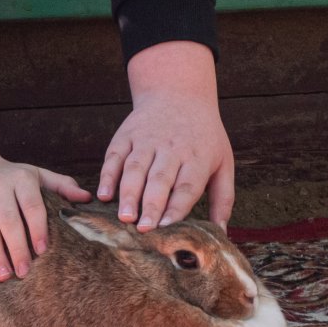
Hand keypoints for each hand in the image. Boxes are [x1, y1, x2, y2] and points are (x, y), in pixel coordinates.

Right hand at [0, 156, 88, 279]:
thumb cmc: (11, 177)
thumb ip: (61, 186)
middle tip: (24, 272)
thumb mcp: (36, 175)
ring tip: (4, 276)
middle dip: (17, 248)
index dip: (37, 228)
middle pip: (8, 220)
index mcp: (21, 178)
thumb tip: (87, 198)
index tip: (42, 251)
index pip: (31, 205)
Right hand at [99, 42, 233, 230]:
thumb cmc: (204, 136)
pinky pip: (115, 155)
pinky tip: (104, 194)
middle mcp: (172, 148)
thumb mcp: (223, 161)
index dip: (176, 207)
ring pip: (135, 168)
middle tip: (143, 229)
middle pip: (160, 179)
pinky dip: (108, 174)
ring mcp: (147, 139)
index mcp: (197, 157)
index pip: (187, 186)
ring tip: (124, 217)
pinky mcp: (127, 134)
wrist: (178, 92)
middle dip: (151, 205)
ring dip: (128, 193)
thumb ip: (223, 198)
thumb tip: (221, 234)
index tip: (167, 228)